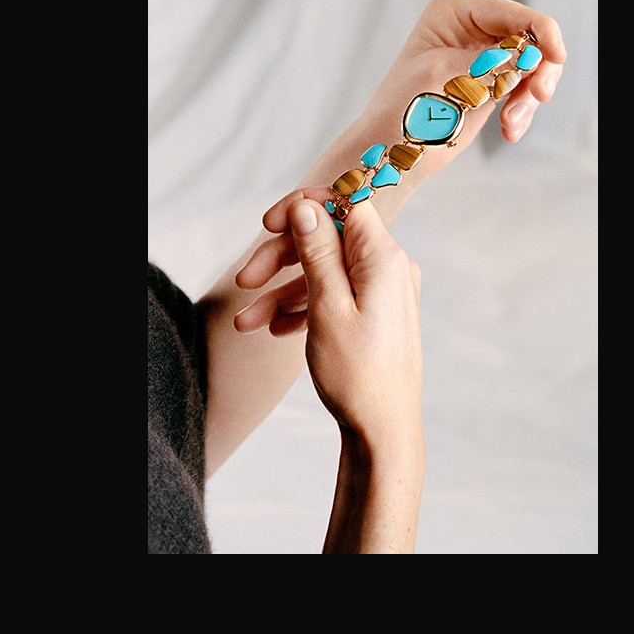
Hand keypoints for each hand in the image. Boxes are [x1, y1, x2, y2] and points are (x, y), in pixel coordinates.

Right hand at [236, 194, 422, 444]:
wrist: (383, 430)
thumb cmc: (359, 374)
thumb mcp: (327, 306)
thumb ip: (317, 251)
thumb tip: (306, 207)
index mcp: (383, 257)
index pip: (345, 202)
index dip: (305, 206)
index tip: (268, 223)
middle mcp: (389, 267)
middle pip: (328, 238)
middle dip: (282, 255)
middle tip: (244, 280)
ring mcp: (384, 291)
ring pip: (326, 271)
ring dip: (284, 289)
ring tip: (248, 321)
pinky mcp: (376, 312)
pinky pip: (336, 295)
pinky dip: (305, 306)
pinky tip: (276, 329)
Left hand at [360, 0, 566, 162]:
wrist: (389, 152)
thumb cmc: (402, 109)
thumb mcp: (442, 77)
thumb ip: (488, 63)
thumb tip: (529, 56)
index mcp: (453, 13)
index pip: (510, 14)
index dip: (541, 31)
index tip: (556, 56)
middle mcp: (471, 31)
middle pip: (529, 39)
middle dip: (537, 69)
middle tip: (538, 97)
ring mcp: (483, 60)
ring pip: (531, 69)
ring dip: (528, 98)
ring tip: (512, 124)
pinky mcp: (489, 88)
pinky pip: (522, 93)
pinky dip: (521, 112)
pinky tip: (510, 132)